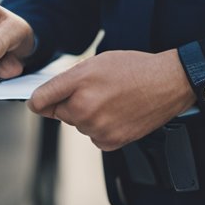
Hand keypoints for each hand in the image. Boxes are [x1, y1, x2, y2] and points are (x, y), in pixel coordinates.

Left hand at [27, 49, 194, 150]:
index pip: (41, 100)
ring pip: (78, 125)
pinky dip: (100, 128)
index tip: (37, 101)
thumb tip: (48, 95)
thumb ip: (68, 79)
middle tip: (94, 91)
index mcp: (78, 83)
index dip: (37, 100)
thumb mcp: (95, 62)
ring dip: (86, 116)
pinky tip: (117, 114)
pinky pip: (94, 136)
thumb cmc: (133, 68)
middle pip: (60, 113)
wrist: (168, 83)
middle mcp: (85, 108)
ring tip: (110, 100)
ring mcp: (97, 128)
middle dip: (69, 104)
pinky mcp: (110, 142)